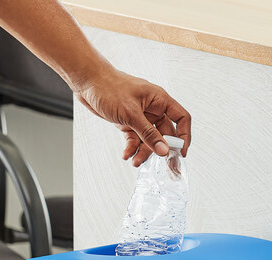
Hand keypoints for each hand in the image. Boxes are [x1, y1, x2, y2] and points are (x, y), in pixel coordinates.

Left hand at [73, 67, 190, 166]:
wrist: (87, 81)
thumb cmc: (108, 87)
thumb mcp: (131, 114)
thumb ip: (148, 134)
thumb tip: (164, 150)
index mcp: (159, 100)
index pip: (181, 118)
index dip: (184, 135)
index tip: (181, 152)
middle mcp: (152, 109)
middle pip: (165, 133)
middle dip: (162, 150)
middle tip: (164, 166)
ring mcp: (140, 116)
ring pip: (149, 139)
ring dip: (143, 152)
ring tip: (135, 161)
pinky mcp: (128, 122)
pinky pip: (135, 139)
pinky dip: (131, 148)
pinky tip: (126, 154)